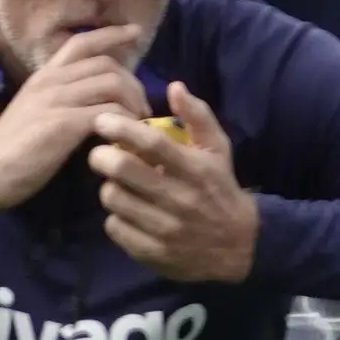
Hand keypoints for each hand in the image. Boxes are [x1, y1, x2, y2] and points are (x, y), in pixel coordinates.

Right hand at [0, 25, 149, 214]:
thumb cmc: (12, 148)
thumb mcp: (36, 111)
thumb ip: (61, 99)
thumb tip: (92, 99)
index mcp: (44, 75)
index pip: (82, 42)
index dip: (112, 34)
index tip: (135, 32)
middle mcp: (51, 80)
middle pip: (107, 64)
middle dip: (133, 83)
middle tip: (142, 108)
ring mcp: (57, 100)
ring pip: (112, 83)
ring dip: (134, 102)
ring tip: (138, 123)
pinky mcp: (63, 124)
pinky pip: (109, 112)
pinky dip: (125, 123)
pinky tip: (127, 138)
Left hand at [88, 83, 257, 284]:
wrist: (239, 246)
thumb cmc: (221, 188)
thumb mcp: (218, 150)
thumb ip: (198, 116)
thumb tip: (174, 86)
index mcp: (196, 170)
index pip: (152, 145)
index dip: (121, 128)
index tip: (102, 120)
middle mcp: (180, 200)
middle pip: (124, 171)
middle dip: (102, 156)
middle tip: (100, 153)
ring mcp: (165, 230)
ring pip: (114, 199)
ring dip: (109, 188)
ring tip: (118, 184)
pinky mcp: (152, 253)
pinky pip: (114, 228)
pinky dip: (115, 218)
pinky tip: (127, 212)